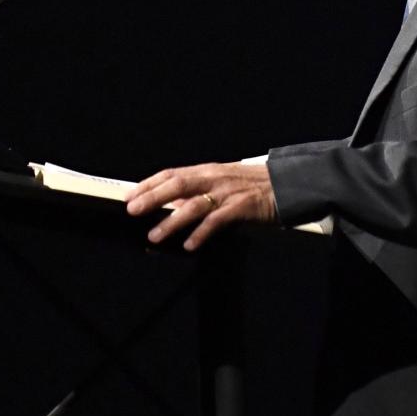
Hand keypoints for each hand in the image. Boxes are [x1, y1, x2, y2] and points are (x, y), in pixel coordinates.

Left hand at [124, 162, 277, 250]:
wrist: (287, 184)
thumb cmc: (251, 185)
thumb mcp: (221, 182)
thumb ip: (198, 192)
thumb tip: (172, 204)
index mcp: (206, 170)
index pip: (171, 174)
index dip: (149, 184)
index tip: (129, 195)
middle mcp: (214, 178)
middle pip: (177, 185)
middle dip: (152, 197)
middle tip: (133, 211)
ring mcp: (228, 192)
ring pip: (194, 205)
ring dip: (171, 221)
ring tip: (155, 235)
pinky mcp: (242, 207)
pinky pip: (217, 221)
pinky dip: (201, 233)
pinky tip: (189, 244)